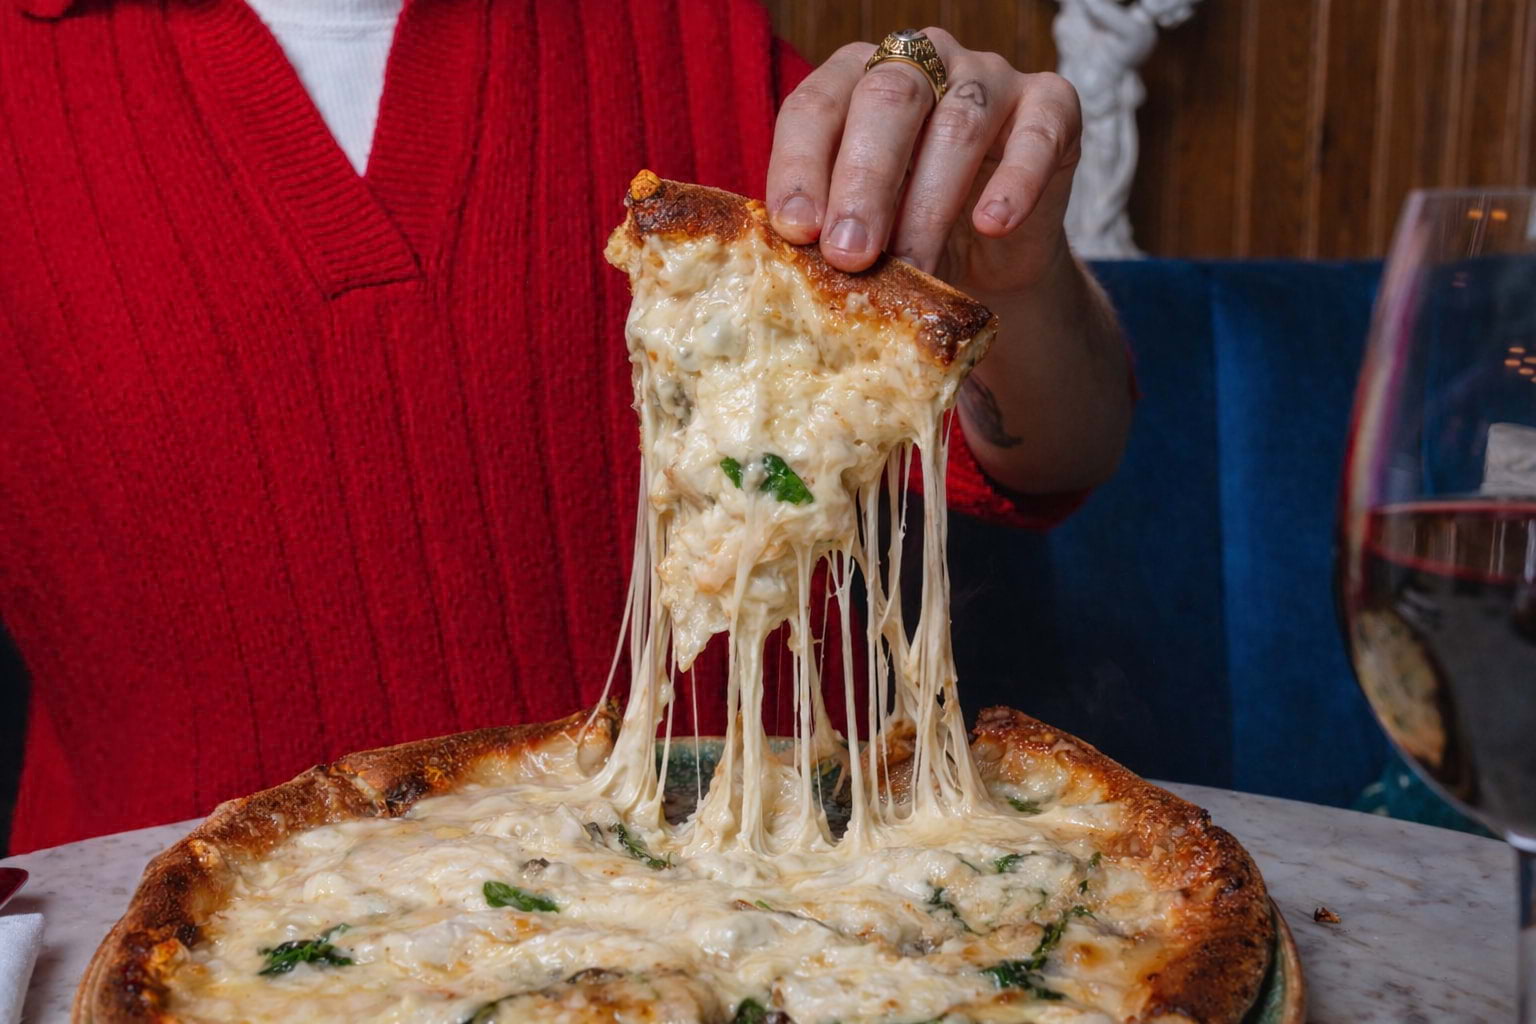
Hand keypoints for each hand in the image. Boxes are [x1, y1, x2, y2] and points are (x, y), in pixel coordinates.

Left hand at [766, 28, 1081, 296]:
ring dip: (929, 205)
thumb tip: (798, 258)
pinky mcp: (1052, 105)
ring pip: (958, 124)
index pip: (816, 106)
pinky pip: (1038, 134)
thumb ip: (831, 227)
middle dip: (863, 183)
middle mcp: (921, 60)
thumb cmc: (909, 232)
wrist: (990, 260)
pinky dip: (1014, 182)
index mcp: (855, 77)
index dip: (802, 168)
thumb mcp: (863, 229)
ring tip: (913, 268)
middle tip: (849, 255)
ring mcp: (989, 75)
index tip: (796, 232)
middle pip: (886, 101)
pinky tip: (992, 224)